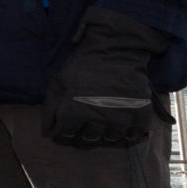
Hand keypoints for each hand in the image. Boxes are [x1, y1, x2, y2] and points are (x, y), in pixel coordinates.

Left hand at [43, 7, 166, 148]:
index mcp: (74, 113)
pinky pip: (135, 132)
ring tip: (106, 120)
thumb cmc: (83, 65)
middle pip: (90, 138)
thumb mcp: (59, 82)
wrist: (115, 49)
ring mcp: (120, 118)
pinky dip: (131, 131)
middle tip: (88, 120)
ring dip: (107, 132)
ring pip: (112, 137)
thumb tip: (46, 132)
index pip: (66, 135)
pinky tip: (126, 123)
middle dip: (85, 131)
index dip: (65, 130)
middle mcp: (97, 120)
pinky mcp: (139, 113)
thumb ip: (50, 108)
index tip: (69, 124)